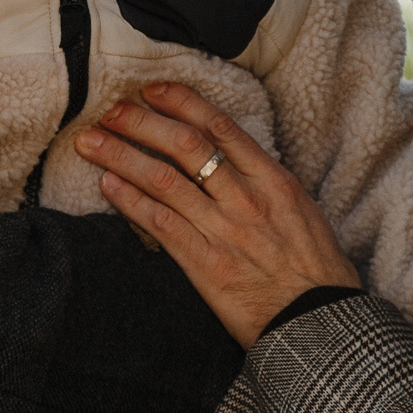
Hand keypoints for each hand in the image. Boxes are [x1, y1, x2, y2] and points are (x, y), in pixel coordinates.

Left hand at [75, 82, 358, 344]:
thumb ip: (265, 185)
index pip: (221, 127)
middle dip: (142, 123)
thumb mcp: (302, 212)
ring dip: (122, 156)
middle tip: (111, 111)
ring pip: (164, 180)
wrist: (320, 322)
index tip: (153, 90)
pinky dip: (130, 201)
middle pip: (184, 145)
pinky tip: (108, 186)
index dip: (182, 103)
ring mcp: (224, 230)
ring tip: (92, 143)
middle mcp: (246, 198)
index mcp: (273, 180)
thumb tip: (232, 164)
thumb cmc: (315, 270)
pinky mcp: (205, 263)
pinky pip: (160, 224)